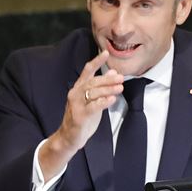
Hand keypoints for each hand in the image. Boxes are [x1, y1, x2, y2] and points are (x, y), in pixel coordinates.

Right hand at [39, 50, 123, 179]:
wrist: (69, 137)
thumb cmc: (83, 117)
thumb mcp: (93, 100)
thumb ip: (101, 87)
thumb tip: (113, 72)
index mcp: (78, 88)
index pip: (87, 71)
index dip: (97, 61)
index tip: (106, 53)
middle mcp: (75, 93)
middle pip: (92, 82)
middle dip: (107, 79)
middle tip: (122, 78)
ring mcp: (76, 105)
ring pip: (92, 93)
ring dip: (108, 90)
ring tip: (120, 88)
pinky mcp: (79, 116)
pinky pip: (92, 107)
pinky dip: (102, 102)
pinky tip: (112, 100)